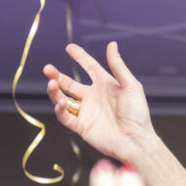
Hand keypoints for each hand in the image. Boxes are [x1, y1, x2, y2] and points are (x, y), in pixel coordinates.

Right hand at [44, 42, 155, 164]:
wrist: (136, 140)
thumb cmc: (138, 114)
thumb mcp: (130, 86)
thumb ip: (118, 66)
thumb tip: (111, 44)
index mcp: (106, 85)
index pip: (89, 67)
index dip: (80, 57)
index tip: (69, 47)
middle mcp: (94, 97)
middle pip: (69, 83)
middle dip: (57, 76)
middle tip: (47, 69)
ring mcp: (87, 112)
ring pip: (63, 98)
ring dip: (54, 91)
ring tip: (51, 83)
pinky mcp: (82, 126)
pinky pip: (65, 116)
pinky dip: (59, 109)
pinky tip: (61, 102)